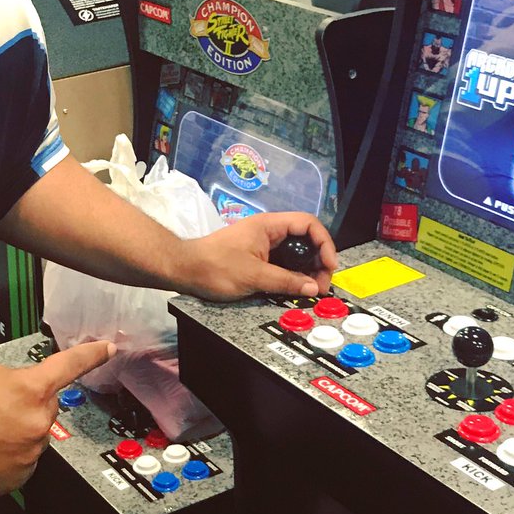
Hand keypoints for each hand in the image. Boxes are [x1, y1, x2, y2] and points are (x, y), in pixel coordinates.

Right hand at [0, 340, 114, 497]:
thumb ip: (11, 376)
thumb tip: (21, 388)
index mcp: (28, 390)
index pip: (69, 367)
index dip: (91, 356)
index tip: (108, 349)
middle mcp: (36, 424)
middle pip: (46, 406)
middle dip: (26, 403)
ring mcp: (29, 456)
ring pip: (33, 435)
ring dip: (16, 430)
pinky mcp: (18, 480)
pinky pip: (23, 460)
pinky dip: (8, 455)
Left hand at [178, 212, 337, 301]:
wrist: (184, 270)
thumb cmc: (213, 266)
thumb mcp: (254, 276)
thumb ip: (286, 282)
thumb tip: (312, 287)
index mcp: (269, 226)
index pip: (308, 224)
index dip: (324, 243)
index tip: (329, 265)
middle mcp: (268, 232)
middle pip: (305, 240)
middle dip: (318, 260)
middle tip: (321, 284)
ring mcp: (262, 245)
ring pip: (294, 254)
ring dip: (306, 270)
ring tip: (310, 289)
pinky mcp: (256, 259)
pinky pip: (281, 264)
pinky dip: (291, 275)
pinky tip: (294, 288)